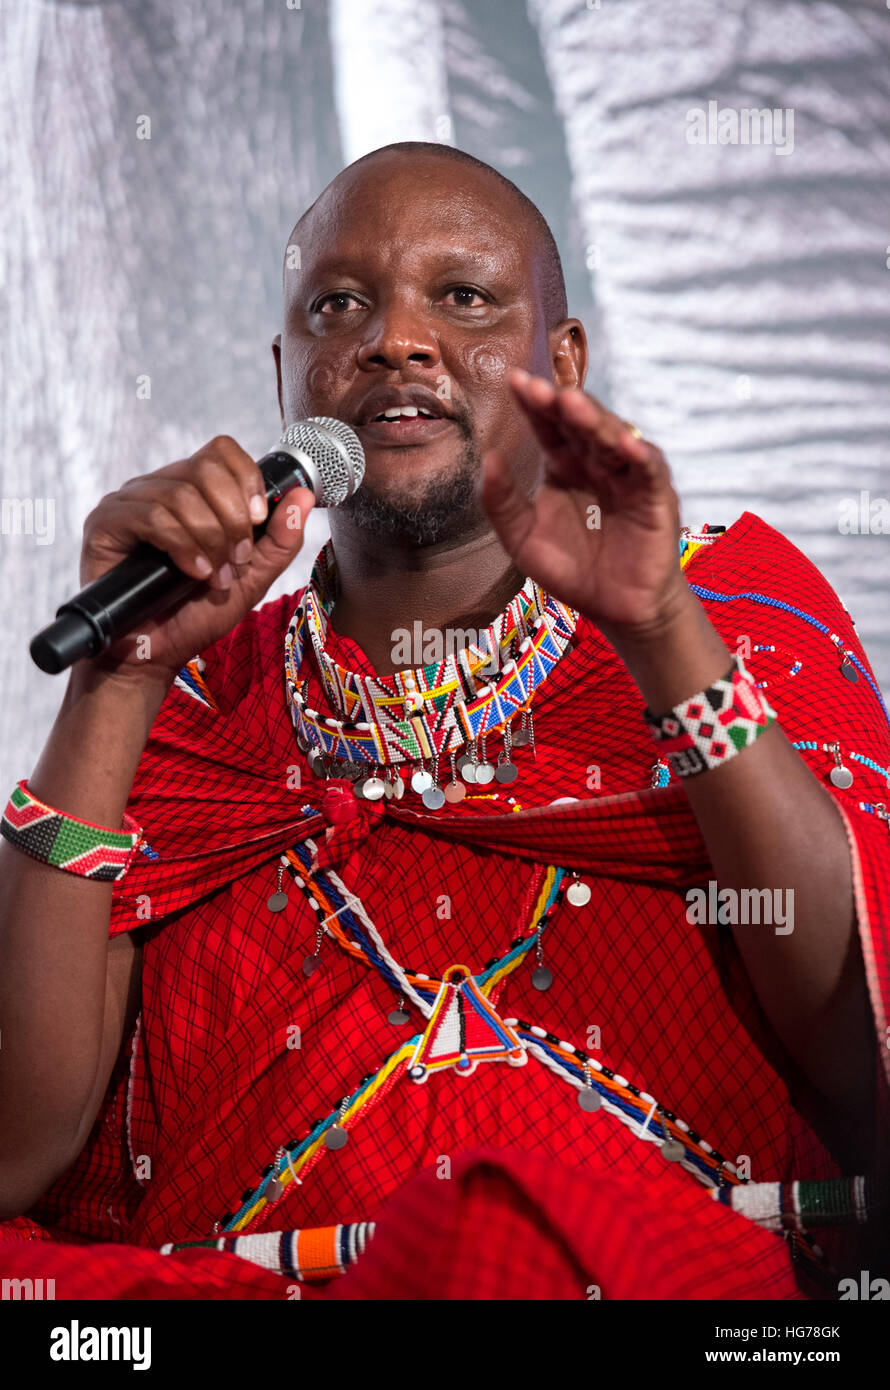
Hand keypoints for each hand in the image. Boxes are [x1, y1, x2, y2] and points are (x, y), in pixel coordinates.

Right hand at [79, 435, 314, 682]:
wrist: (156, 655)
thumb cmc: (196, 616)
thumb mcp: (252, 578)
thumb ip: (280, 539)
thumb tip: (304, 494)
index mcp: (193, 492)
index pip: (221, 451)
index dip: (247, 480)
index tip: (258, 519)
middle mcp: (159, 488)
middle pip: (205, 468)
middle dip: (232, 519)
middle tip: (236, 559)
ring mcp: (129, 502)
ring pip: (180, 493)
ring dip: (209, 539)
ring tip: (213, 576)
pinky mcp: (105, 522)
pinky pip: (151, 515)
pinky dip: (182, 546)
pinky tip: (193, 572)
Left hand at [480, 370, 685, 639]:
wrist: (616, 609)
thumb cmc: (573, 571)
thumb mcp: (523, 540)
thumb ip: (502, 502)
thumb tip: (486, 457)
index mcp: (564, 467)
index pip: (549, 427)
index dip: (534, 405)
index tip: (515, 382)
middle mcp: (596, 463)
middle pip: (580, 424)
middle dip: (561, 403)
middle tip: (539, 388)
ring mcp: (627, 476)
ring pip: (612, 437)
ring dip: (594, 419)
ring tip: (572, 404)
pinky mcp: (654, 496)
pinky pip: (648, 470)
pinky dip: (638, 456)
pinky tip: (624, 445)